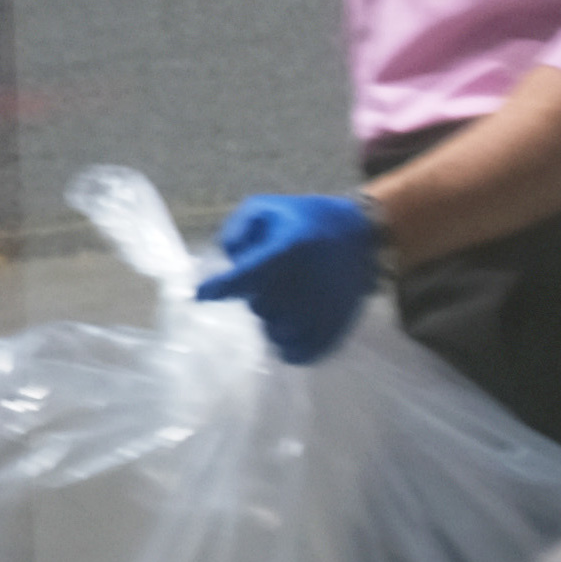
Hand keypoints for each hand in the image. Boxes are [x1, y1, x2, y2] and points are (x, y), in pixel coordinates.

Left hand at [196, 193, 383, 362]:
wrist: (362, 235)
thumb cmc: (307, 219)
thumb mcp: (267, 207)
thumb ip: (237, 230)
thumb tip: (226, 263)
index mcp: (290, 250)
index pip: (247, 275)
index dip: (220, 287)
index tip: (198, 295)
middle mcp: (306, 283)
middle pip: (258, 306)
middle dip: (257, 295)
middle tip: (276, 277)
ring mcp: (322, 311)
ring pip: (274, 332)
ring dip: (271, 319)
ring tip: (286, 300)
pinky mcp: (334, 330)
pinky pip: (297, 354)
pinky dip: (287, 345)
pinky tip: (290, 326)